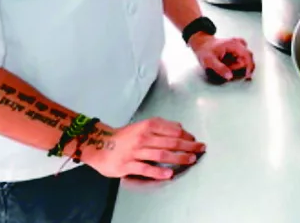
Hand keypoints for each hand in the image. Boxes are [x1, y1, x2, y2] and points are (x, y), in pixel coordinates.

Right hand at [81, 118, 204, 179]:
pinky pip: (146, 169)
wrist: (99, 144)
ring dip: (179, 158)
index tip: (196, 140)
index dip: (187, 136)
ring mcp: (135, 152)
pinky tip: (170, 174)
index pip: (173, 131)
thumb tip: (181, 129)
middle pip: (171, 142)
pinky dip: (159, 172)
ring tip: (191, 160)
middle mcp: (143, 138)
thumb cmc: (125, 136)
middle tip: (200, 149)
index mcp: (148, 126)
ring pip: (162, 155)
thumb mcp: (143, 126)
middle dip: (188, 146)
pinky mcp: (127, 165)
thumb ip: (161, 126)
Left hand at [189, 34, 254, 81]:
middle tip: (227, 68)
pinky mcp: (238, 49)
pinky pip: (241, 59)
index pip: (247, 55)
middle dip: (237, 67)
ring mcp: (239, 45)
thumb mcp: (209, 61)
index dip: (249, 66)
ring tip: (225, 65)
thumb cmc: (205, 50)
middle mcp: (238, 43)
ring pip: (243, 60)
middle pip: (246, 59)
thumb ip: (219, 69)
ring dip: (236, 66)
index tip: (247, 76)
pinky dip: (237, 64)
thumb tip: (230, 76)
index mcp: (233, 44)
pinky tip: (230, 64)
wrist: (203, 44)